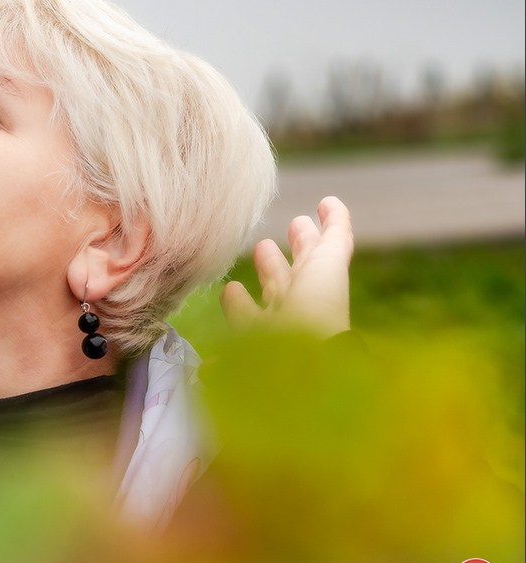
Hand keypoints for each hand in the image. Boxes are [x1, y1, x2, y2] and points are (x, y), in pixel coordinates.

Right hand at [220, 196, 353, 337]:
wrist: (300, 361)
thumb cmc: (317, 306)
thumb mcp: (329, 260)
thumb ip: (334, 230)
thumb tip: (331, 202)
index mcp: (318, 282)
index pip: (314, 253)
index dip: (308, 236)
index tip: (302, 218)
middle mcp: (296, 302)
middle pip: (287, 277)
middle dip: (276, 260)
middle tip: (263, 244)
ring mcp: (272, 323)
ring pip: (263, 300)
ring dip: (255, 286)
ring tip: (240, 278)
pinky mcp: (247, 340)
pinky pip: (240, 320)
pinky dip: (233, 307)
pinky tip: (228, 294)